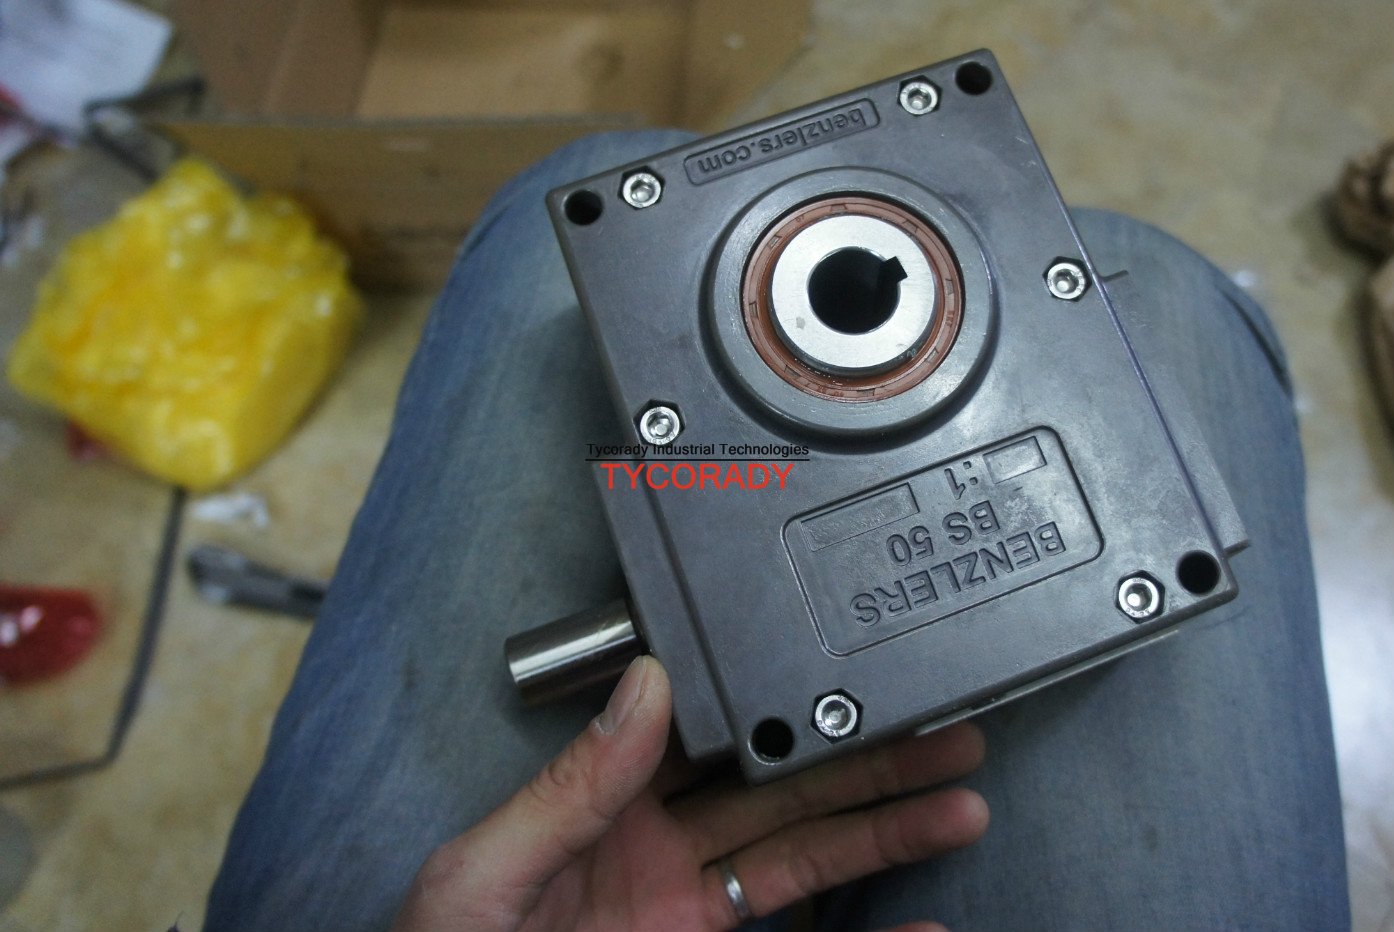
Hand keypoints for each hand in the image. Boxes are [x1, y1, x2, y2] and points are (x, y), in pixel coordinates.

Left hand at [395, 657, 987, 930]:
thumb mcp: (486, 873)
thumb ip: (570, 787)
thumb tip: (643, 687)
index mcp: (602, 806)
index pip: (709, 735)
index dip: (780, 702)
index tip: (844, 674)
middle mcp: (656, 851)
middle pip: (781, 791)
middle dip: (864, 761)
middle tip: (944, 732)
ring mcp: (686, 913)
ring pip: (805, 858)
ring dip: (882, 832)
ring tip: (959, 803)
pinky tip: (922, 923)